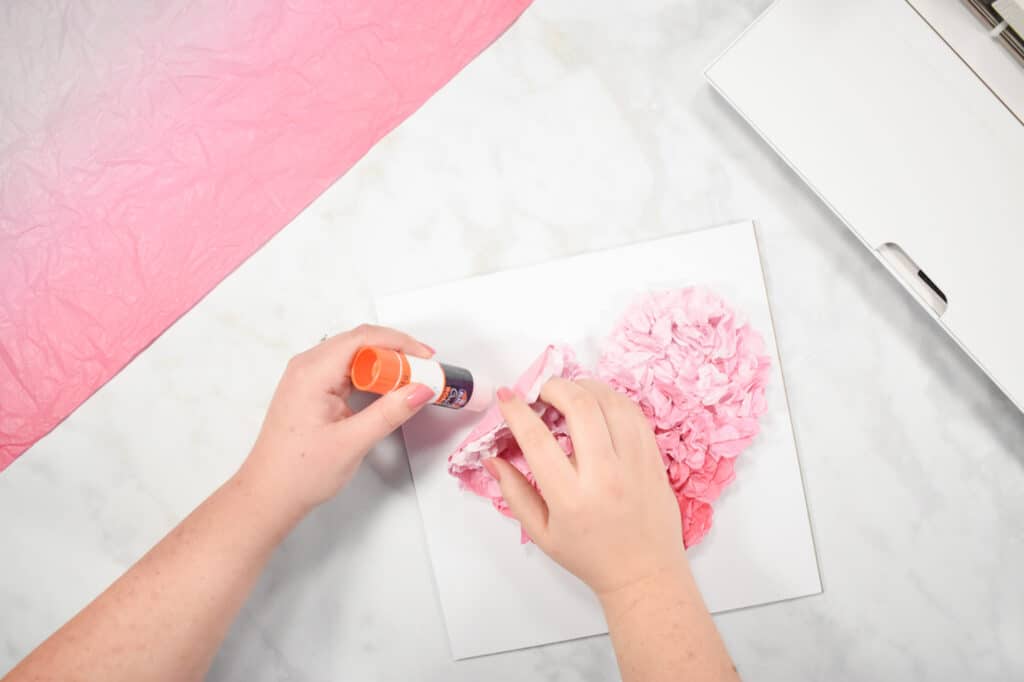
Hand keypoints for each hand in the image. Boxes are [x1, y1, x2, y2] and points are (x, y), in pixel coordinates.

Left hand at [239, 324, 435, 516]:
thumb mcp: (352, 443)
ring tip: (410, 382)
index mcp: (312, 373)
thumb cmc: (298, 472)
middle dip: (396, 352)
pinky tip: (387, 391)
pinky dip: (371, 376)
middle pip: (360, 343)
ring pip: (354, 356)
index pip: (363, 339)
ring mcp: (307, 377)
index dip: (400, 342)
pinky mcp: (312, 390)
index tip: (425, 358)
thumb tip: (421, 389)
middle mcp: (306, 367)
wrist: (268, 494)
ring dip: (385, 365)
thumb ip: (390, 412)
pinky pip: (346, 371)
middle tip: (423, 372)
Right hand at [485, 378, 686, 598]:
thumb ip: (514, 493)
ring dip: (585, 387)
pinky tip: (597, 402)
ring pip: (611, 402)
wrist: (645, 573)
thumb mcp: (541, 534)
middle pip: (580, 407)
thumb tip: (492, 458)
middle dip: (554, 387)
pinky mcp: (653, 458)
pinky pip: (634, 413)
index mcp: (571, 498)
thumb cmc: (590, 556)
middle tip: (541, 390)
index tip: (507, 396)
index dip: (517, 411)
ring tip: (568, 392)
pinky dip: (612, 399)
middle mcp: (605, 476)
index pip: (537, 440)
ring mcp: (634, 464)